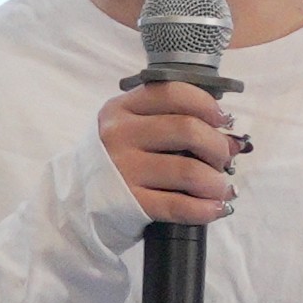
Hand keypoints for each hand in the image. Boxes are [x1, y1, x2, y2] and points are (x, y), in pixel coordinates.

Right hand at [99, 79, 242, 228]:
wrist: (78, 200)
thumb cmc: (115, 159)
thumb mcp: (128, 126)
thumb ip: (165, 117)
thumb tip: (224, 128)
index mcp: (122, 109)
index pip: (173, 93)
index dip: (207, 105)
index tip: (223, 120)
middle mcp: (120, 135)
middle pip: (187, 130)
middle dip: (217, 145)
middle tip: (225, 157)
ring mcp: (124, 170)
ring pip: (189, 171)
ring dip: (217, 182)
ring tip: (221, 187)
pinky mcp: (131, 203)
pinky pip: (180, 206)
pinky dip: (206, 208)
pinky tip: (215, 207)